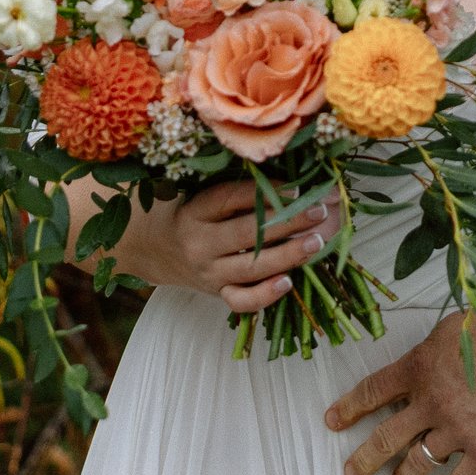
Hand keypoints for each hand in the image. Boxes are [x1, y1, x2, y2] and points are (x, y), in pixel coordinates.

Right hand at [113, 179, 337, 312]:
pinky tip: (289, 282)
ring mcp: (209, 272)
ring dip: (287, 255)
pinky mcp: (218, 293)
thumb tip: (293, 173)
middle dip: (287, 222)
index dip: (267, 192)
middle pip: (247, 233)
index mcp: (196, 211)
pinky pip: (242, 301)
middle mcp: (200, 243)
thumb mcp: (204, 193)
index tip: (299, 186)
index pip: (232, 198)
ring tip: (316, 242)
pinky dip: (266, 295)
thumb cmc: (193, 212)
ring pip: (250, 267)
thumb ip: (239, 186)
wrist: (157, 249)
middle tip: (318, 211)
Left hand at [325, 313, 475, 474]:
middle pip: (385, 438)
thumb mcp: (457, 326)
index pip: (374, 391)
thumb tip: (429, 359)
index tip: (334, 420)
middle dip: (364, 459)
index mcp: (420, 368)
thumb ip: (435, 348)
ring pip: (419, 463)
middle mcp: (432, 403)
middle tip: (352, 472)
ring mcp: (457, 431)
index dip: (350, 407)